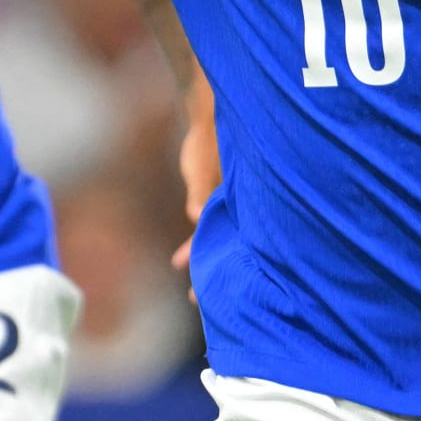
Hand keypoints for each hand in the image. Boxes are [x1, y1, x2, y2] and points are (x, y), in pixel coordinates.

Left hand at [170, 88, 219, 302]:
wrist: (210, 118)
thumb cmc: (207, 139)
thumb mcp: (202, 164)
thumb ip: (201, 190)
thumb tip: (196, 215)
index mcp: (239, 204)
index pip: (233, 243)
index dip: (223, 266)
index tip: (208, 290)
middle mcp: (238, 210)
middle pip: (230, 249)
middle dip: (217, 273)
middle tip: (199, 302)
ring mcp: (229, 208)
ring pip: (220, 242)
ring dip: (206, 262)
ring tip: (191, 290)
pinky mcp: (218, 202)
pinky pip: (211, 230)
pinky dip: (199, 245)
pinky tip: (180, 261)